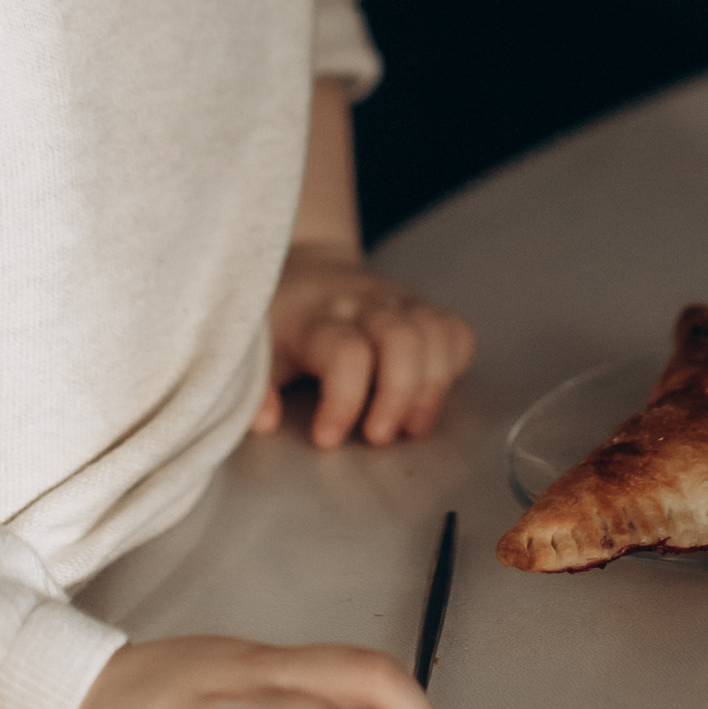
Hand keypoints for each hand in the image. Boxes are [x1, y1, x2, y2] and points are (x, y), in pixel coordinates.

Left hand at [253, 244, 473, 447]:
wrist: (301, 269)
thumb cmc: (276, 322)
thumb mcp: (252, 353)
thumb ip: (254, 389)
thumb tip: (265, 422)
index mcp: (314, 318)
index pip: (345, 353)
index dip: (343, 402)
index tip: (326, 439)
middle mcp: (361, 304)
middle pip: (402, 338)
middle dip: (398, 395)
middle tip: (378, 437)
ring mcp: (397, 302)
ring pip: (436, 332)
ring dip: (432, 387)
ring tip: (411, 426)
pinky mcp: (422, 306)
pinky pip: (455, 329)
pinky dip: (453, 365)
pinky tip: (428, 392)